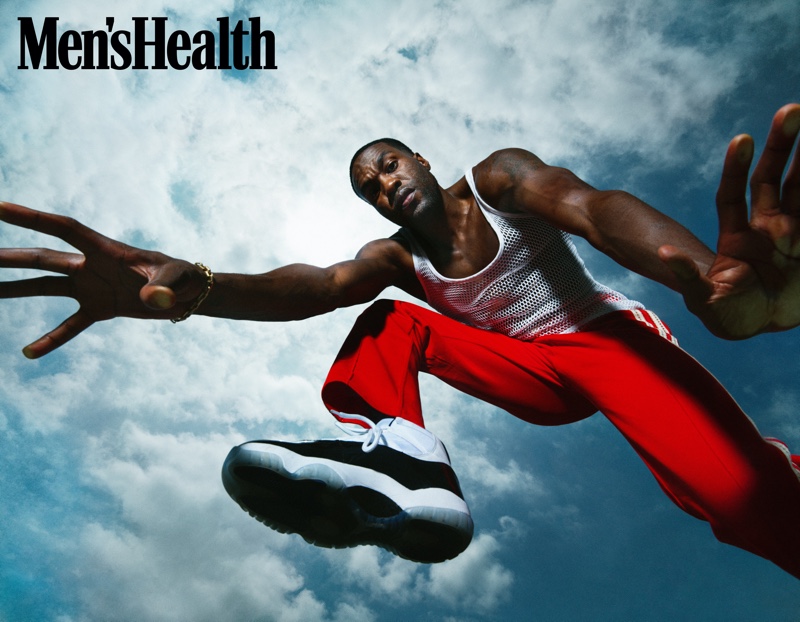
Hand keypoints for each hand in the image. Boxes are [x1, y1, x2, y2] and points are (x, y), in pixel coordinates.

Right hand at [0, 202, 208, 357]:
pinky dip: (51, 339)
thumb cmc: (184, 277)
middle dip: (9, 257)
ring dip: (14, 289)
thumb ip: (165, 286)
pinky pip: (69, 326)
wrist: (188, 294)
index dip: (31, 217)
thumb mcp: (178, 278)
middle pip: (42, 258)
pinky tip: (29, 352)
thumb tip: (155, 300)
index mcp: (106, 250)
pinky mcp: (98, 309)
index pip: (62, 228)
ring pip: (44, 285)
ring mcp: (91, 287)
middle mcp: (91, 266)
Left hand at [659, 103, 799, 339]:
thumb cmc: (728, 314)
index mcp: (737, 236)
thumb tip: (664, 253)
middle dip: (781, 145)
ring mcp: (792, 232)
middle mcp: (767, 227)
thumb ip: (688, 276)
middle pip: (773, 180)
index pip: (734, 194)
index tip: (742, 139)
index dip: (737, 167)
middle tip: (791, 109)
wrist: (762, 325)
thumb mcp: (704, 298)